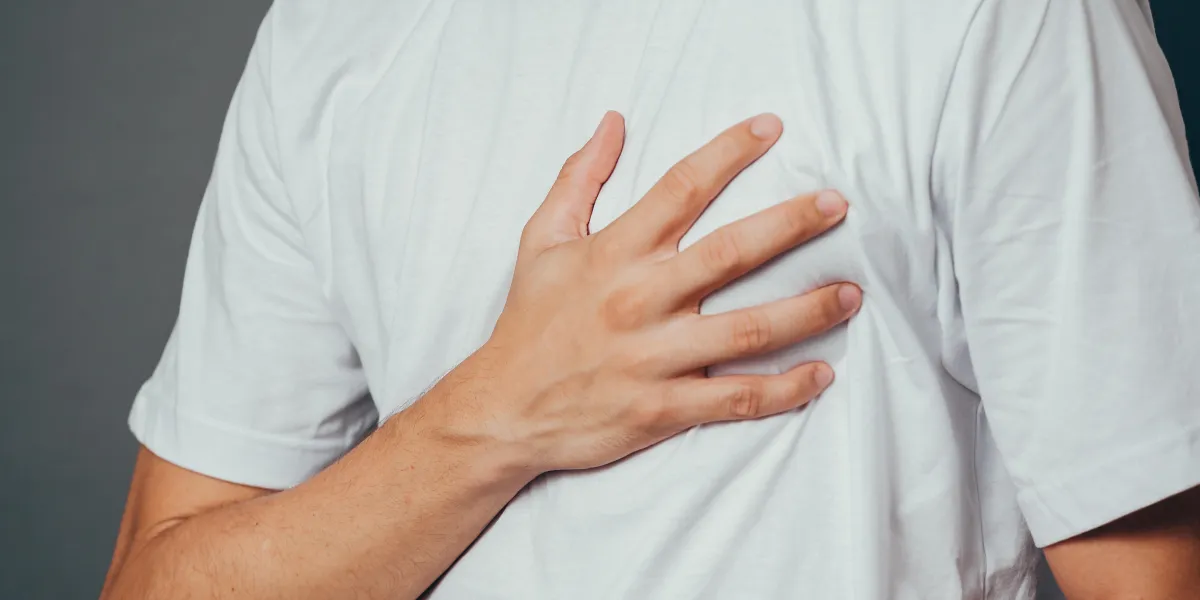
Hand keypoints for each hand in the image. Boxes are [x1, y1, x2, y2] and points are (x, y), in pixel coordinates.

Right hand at [419, 111, 860, 476]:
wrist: (502, 409)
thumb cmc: (528, 323)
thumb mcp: (541, 241)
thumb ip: (578, 179)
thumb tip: (612, 123)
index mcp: (615, 253)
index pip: (681, 188)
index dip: (729, 152)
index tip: (771, 129)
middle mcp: (640, 300)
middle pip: (731, 253)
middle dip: (791, 224)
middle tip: (837, 205)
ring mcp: (654, 357)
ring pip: (749, 330)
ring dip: (808, 310)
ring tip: (851, 293)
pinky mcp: (663, 408)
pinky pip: (736, 399)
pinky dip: (784, 390)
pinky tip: (820, 375)